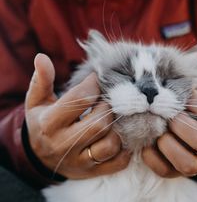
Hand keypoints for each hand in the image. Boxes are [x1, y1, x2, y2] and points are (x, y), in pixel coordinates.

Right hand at [25, 54, 129, 178]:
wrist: (40, 156)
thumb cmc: (43, 122)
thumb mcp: (37, 102)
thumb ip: (41, 81)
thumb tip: (42, 57)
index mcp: (49, 123)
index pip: (81, 98)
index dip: (95, 83)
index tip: (99, 77)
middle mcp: (64, 144)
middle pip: (100, 122)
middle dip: (108, 106)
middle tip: (108, 99)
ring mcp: (80, 161)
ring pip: (111, 144)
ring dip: (118, 128)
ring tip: (112, 117)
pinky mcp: (93, 171)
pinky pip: (118, 162)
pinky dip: (125, 148)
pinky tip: (119, 135)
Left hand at [142, 59, 196, 176]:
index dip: (194, 100)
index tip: (181, 95)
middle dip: (181, 125)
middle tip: (167, 113)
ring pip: (188, 164)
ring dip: (168, 145)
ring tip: (159, 130)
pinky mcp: (178, 171)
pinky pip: (166, 171)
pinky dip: (152, 157)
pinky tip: (147, 143)